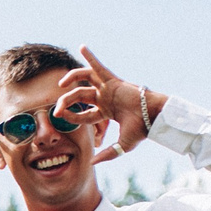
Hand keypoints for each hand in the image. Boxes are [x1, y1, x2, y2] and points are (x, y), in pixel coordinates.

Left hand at [53, 48, 169, 165]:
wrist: (153, 118)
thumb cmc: (142, 130)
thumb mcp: (122, 146)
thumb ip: (107, 154)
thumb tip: (92, 164)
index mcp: (107, 112)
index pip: (84, 114)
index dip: (72, 117)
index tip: (61, 119)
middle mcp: (106, 98)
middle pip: (80, 96)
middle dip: (66, 102)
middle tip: (56, 110)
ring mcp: (109, 88)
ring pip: (85, 79)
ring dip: (71, 78)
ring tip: (61, 84)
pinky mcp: (113, 80)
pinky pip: (99, 66)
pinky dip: (91, 56)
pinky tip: (82, 47)